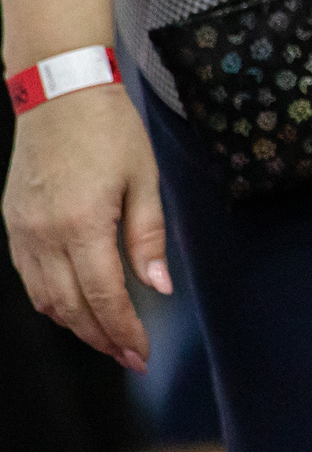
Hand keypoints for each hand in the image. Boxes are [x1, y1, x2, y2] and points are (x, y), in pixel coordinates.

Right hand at [4, 83, 170, 369]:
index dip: (124, 331)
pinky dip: (53, 300)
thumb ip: (148, 237)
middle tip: (130, 357)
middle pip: (72, 307)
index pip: (104, 296)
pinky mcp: (13, 225)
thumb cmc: (110, 131)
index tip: (143, 353)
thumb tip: (158, 287)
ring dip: (76, 325)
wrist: (60, 94)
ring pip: (46, 300)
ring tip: (107, 338)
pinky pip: (30, 278)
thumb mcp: (144, 180)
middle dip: (102, 338)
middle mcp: (45, 236)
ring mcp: (23, 232)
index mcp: (83, 225)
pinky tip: (75, 305)